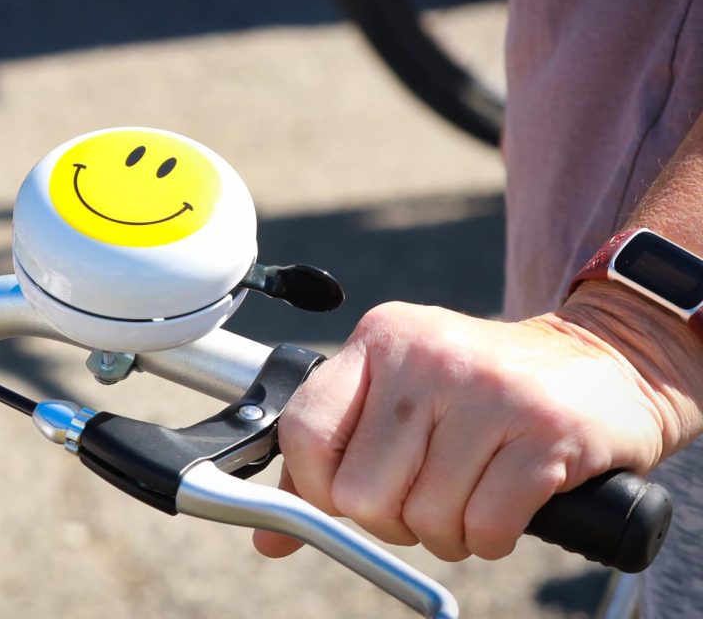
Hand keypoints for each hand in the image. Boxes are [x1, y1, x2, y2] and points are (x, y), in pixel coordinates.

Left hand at [253, 293, 700, 561]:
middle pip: (360, 493)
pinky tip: (505, 507)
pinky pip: (484, 527)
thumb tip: (269, 537)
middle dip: (390, 520)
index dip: (316, 487)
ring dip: (446, 532)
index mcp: (380, 339)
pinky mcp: (547, 431)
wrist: (607, 362)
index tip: (347, 498)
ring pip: (423, 517)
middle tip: (426, 498)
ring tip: (470, 496)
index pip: (303, 430)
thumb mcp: (401, 400)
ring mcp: (488, 390)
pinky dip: (490, 538)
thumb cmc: (483, 393)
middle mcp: (427, 354)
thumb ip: (329, 462)